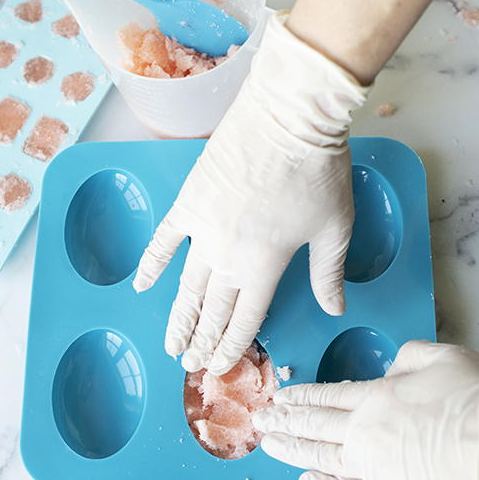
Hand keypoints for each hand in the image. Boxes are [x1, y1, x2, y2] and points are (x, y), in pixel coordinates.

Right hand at [132, 11, 368, 374]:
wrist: (288, 114)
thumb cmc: (319, 170)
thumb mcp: (336, 228)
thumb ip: (329, 274)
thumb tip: (336, 310)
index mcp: (265, 267)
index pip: (245, 319)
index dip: (231, 346)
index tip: (219, 366)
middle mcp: (228, 256)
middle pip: (212, 310)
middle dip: (201, 341)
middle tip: (189, 365)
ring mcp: (202, 230)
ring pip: (186, 286)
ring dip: (178, 319)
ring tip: (170, 345)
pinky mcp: (189, 201)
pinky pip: (164, 241)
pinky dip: (152, 264)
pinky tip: (142, 286)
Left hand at [253, 341, 478, 479]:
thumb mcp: (446, 356)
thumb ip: (409, 355)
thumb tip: (391, 365)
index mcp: (380, 396)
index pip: (326, 396)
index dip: (299, 397)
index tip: (280, 397)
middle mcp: (368, 433)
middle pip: (313, 426)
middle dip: (283, 422)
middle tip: (262, 421)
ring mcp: (375, 468)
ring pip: (319, 458)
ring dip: (291, 450)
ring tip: (270, 445)